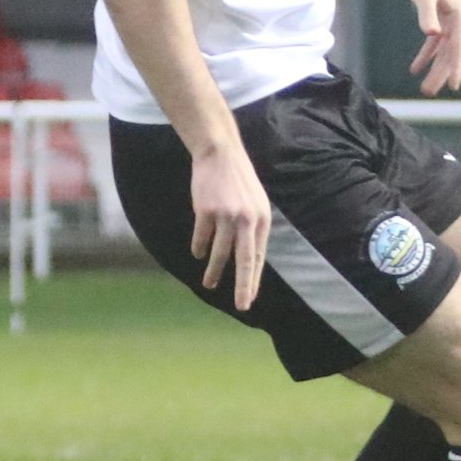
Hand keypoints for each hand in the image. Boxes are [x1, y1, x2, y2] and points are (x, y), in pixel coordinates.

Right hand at [190, 143, 271, 310]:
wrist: (221, 155)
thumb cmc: (238, 183)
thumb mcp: (256, 204)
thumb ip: (254, 229)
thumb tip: (250, 259)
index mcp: (263, 219)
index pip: (259, 256)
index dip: (254, 279)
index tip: (249, 299)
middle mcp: (248, 219)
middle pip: (246, 259)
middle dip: (243, 285)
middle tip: (241, 306)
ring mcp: (227, 215)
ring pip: (220, 252)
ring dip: (214, 270)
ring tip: (209, 284)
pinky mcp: (206, 210)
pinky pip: (201, 237)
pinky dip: (198, 247)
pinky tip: (197, 253)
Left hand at [400, 0, 460, 94]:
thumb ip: (427, 14)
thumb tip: (433, 34)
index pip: (459, 47)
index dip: (456, 67)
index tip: (453, 86)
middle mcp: (459, 21)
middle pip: (451, 52)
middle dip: (441, 73)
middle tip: (429, 91)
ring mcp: (449, 21)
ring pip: (443, 51)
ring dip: (434, 68)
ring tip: (425, 88)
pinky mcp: (438, 20)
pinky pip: (434, 44)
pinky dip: (425, 56)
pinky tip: (415, 68)